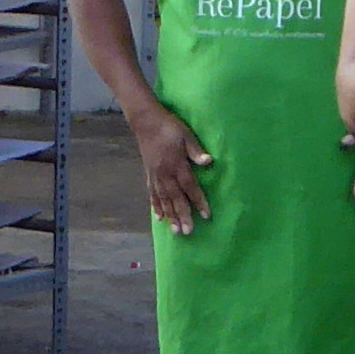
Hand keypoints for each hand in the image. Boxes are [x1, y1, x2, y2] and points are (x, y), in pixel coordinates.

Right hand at [129, 104, 214, 234]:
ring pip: (163, 200)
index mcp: (176, 164)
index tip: (206, 215)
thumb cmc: (169, 127)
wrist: (146, 121)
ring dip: (170, 216)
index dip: (199, 201)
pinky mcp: (149, 174)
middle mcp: (165, 174)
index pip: (190, 186)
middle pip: (176, 198)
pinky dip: (155, 207)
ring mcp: (155, 175)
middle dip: (183, 215)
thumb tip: (209, 161)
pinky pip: (152, 194)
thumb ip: (196, 151)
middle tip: (188, 232)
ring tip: (175, 231)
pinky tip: (159, 218)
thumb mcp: (186, 135)